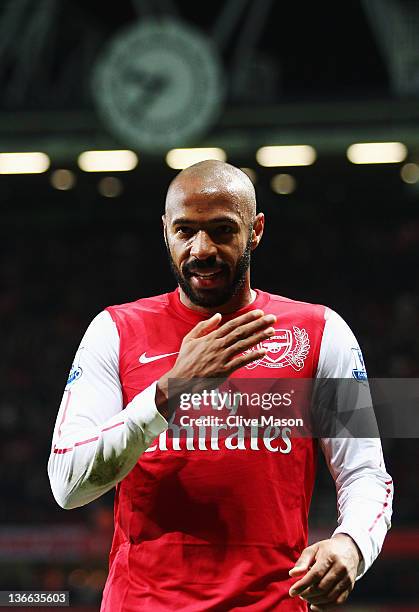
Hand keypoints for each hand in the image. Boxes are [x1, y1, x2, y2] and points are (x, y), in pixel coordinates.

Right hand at [156, 309, 275, 416]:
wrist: (180, 380)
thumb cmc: (185, 360)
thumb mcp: (189, 339)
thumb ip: (204, 326)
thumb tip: (218, 316)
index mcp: (211, 337)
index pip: (232, 324)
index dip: (247, 318)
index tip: (259, 313)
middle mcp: (218, 346)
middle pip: (241, 332)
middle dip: (258, 324)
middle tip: (271, 318)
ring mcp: (221, 358)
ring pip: (243, 345)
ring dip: (259, 337)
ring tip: (271, 331)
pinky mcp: (224, 371)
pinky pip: (241, 362)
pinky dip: (252, 356)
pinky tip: (264, 352)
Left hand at [288, 534, 361, 609]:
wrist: (349, 549)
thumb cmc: (327, 549)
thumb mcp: (313, 549)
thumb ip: (302, 561)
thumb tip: (292, 574)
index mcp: (330, 556)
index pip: (315, 574)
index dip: (302, 585)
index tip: (292, 591)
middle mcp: (340, 568)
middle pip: (322, 587)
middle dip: (308, 594)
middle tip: (299, 594)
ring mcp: (347, 578)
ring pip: (329, 596)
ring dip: (315, 600)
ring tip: (306, 597)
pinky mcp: (350, 586)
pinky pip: (338, 601)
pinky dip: (326, 607)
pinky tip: (315, 605)